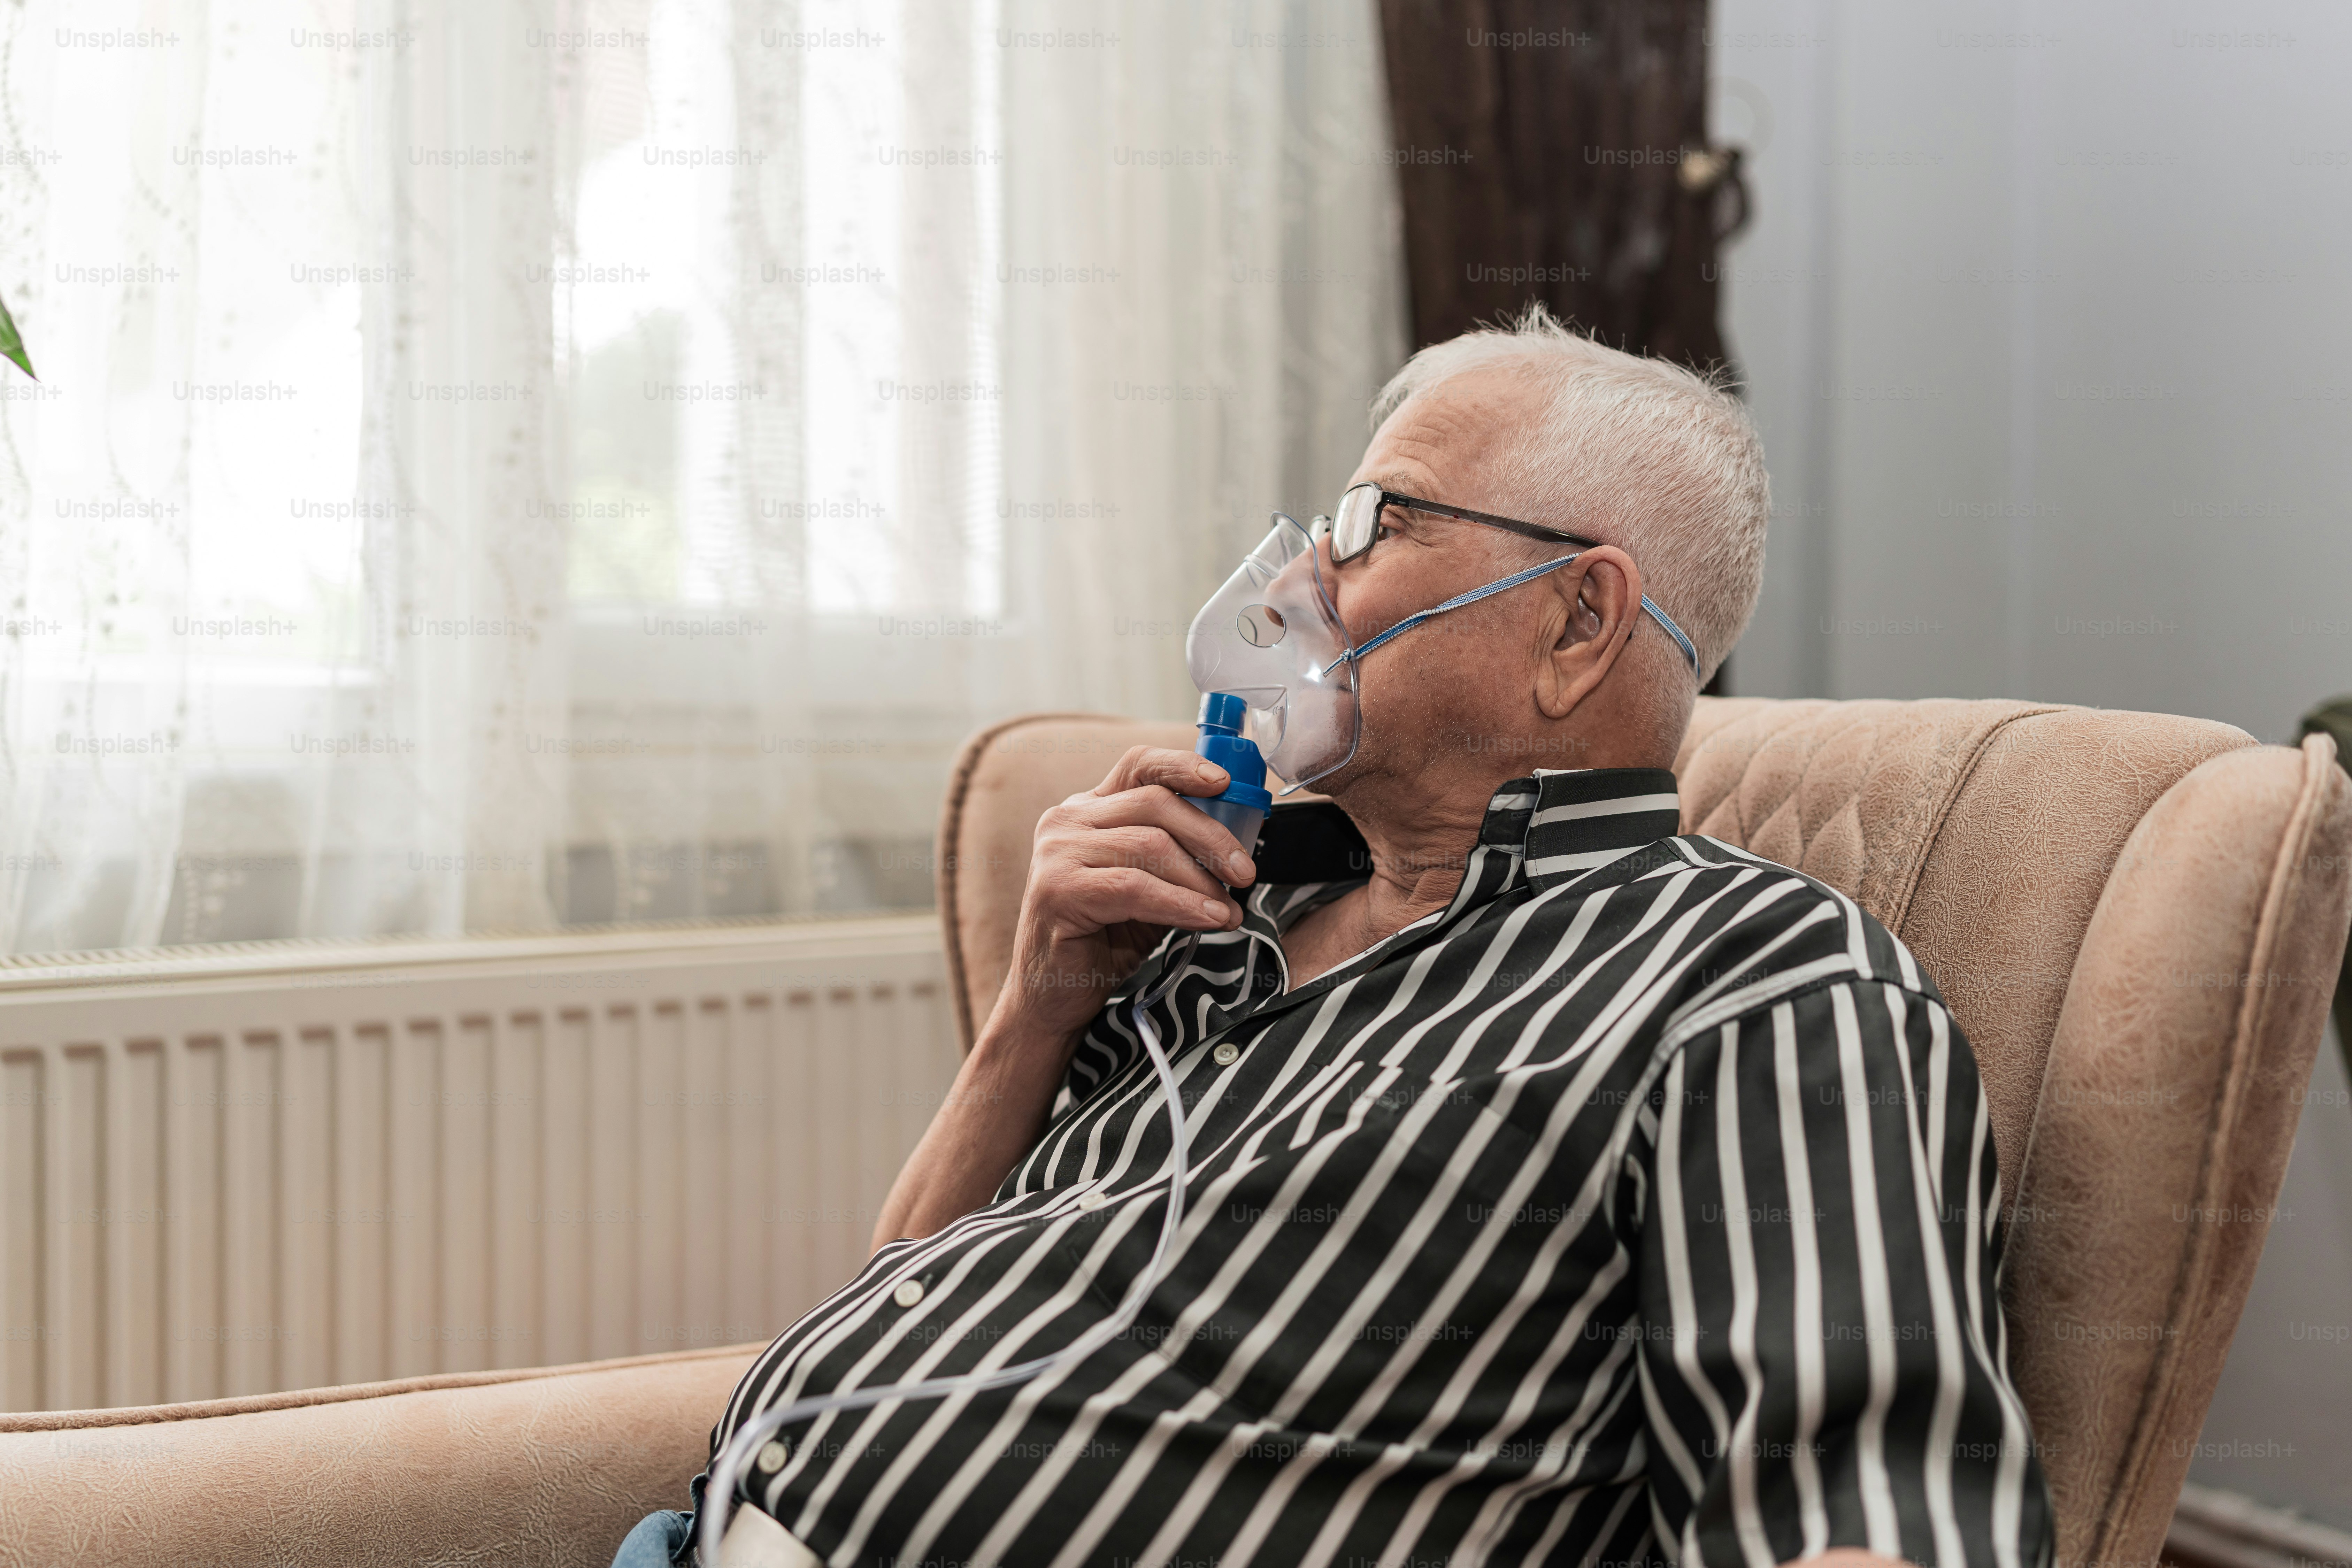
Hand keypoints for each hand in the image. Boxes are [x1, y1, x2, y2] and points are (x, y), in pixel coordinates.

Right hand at [994, 745, 1258, 1042]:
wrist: (1050, 997)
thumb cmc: (1101, 942)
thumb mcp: (1149, 888)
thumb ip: (1178, 860)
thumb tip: (1238, 850)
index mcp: (1087, 810)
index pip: (1138, 766)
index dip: (1184, 766)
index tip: (1224, 781)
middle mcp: (1066, 821)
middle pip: (1155, 803)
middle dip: (1211, 837)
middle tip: (1244, 873)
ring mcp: (1057, 853)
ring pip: (1150, 845)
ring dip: (1201, 881)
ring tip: (1226, 910)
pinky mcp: (1058, 890)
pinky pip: (1136, 887)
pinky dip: (1182, 904)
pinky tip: (1209, 920)